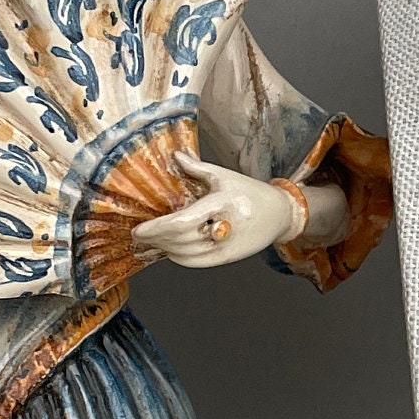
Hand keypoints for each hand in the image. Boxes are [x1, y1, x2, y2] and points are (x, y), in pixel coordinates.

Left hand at [132, 152, 295, 269]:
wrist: (279, 213)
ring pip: (186, 254)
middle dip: (155, 239)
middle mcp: (224, 227)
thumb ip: (197, 168)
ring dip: (164, 248)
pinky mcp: (228, 257)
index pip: (181, 222)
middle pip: (180, 240)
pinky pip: (197, 262)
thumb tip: (175, 155)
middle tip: (139, 235)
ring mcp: (227, 245)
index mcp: (222, 203)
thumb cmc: (251, 193)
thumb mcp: (224, 176)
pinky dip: (179, 258)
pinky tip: (169, 250)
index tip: (139, 229)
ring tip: (151, 241)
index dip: (156, 229)